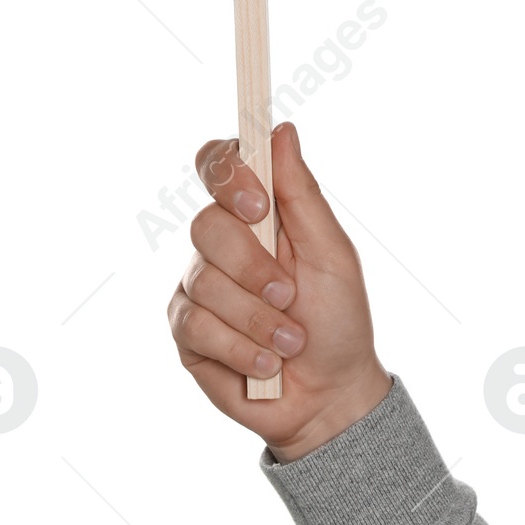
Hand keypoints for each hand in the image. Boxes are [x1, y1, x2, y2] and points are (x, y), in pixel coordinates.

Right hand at [167, 121, 390, 460]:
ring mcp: (199, 286)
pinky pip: (196, 325)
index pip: (218, 164)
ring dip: (256, 317)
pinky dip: (240, 347)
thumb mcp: (332, 253)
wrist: (330, 395)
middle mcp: (221, 242)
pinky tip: (265, 363)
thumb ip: (301, 193)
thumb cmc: (338, 318)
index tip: (258, 203)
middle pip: (207, 224)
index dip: (227, 174)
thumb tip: (281, 129)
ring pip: (204, 280)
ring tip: (289, 339)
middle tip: (288, 294)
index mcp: (257, 212)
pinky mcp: (186, 331)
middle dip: (253, 266)